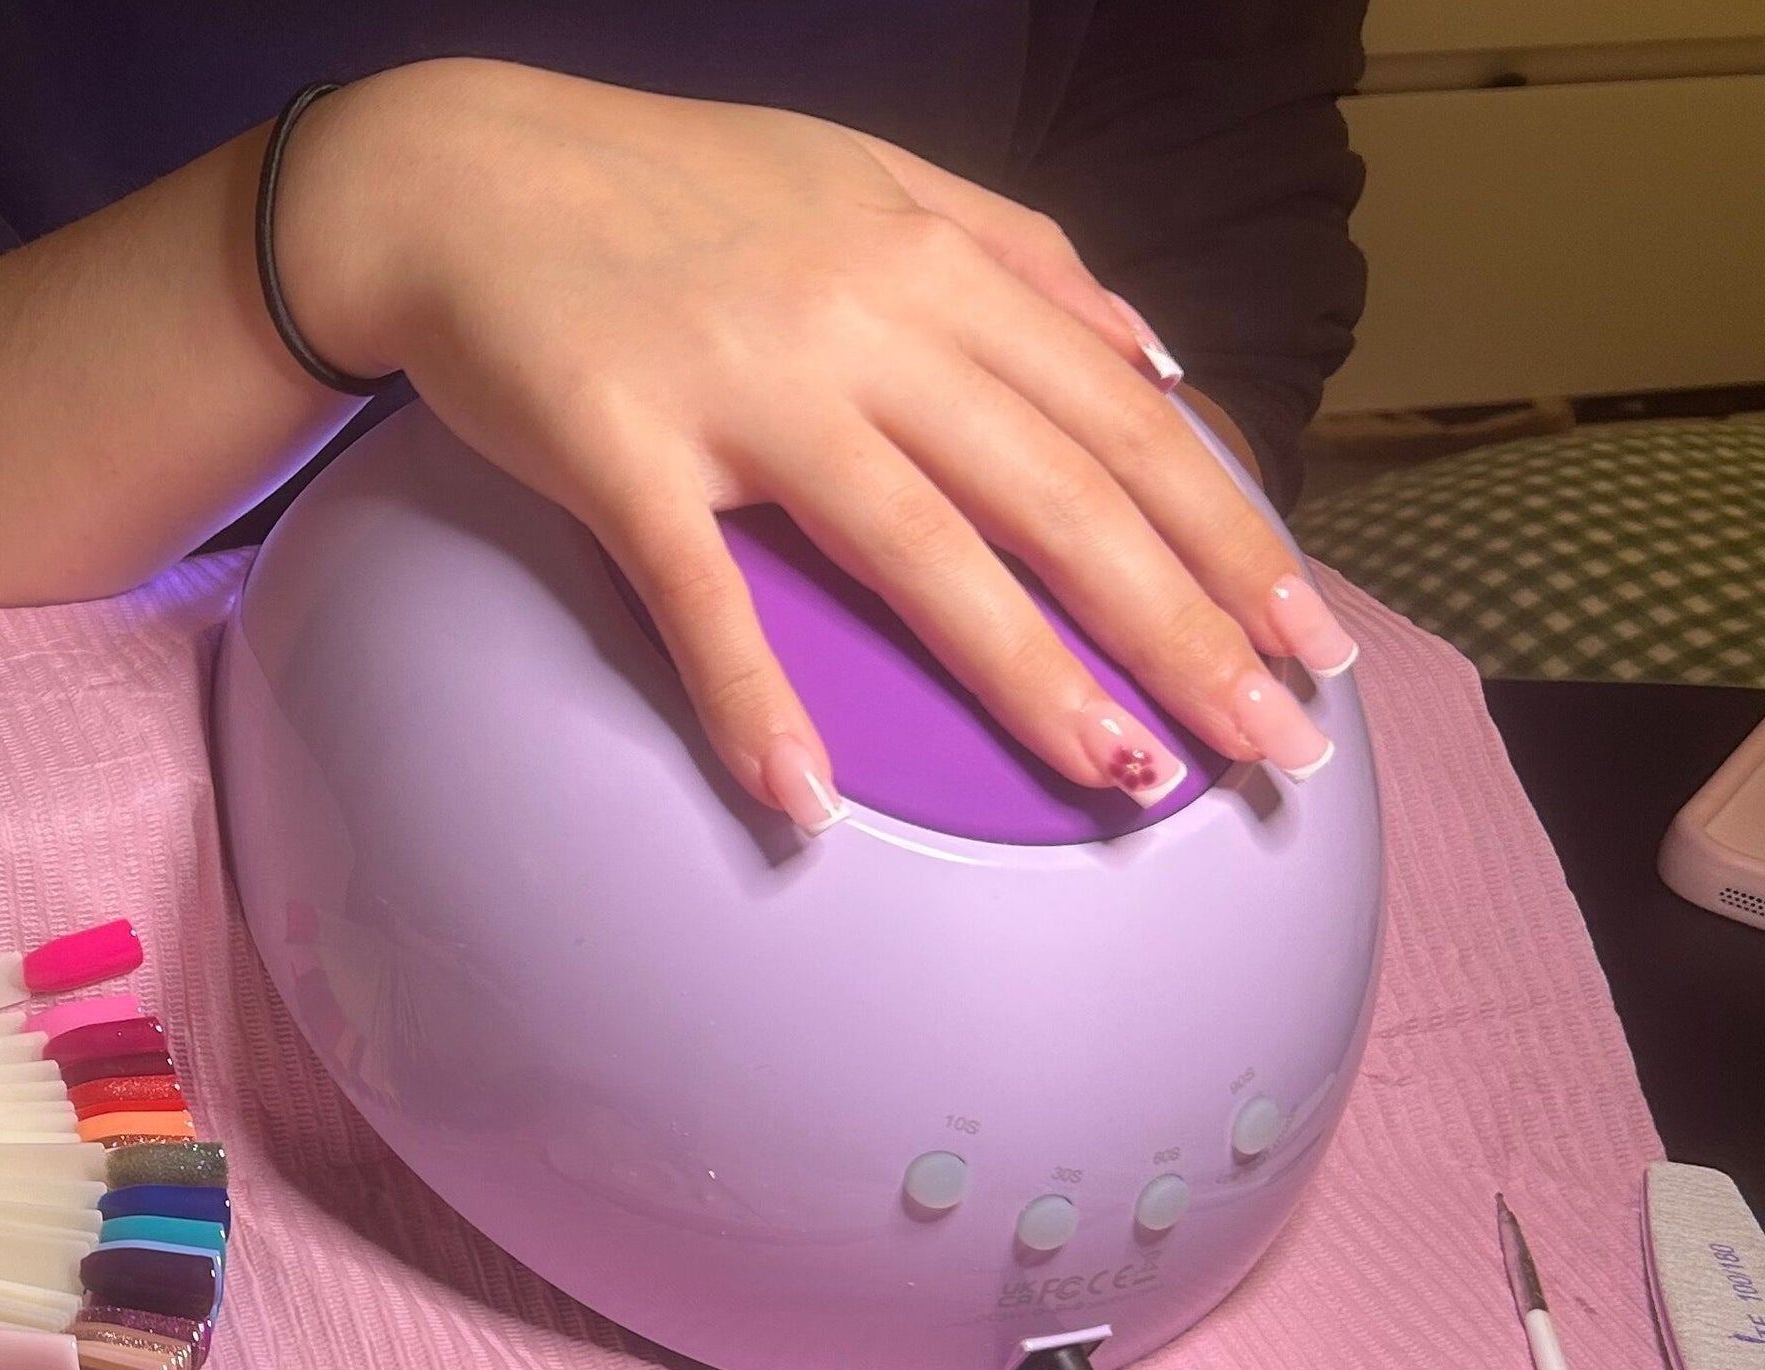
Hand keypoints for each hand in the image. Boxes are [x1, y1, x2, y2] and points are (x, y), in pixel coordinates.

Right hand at [281, 61, 1360, 830]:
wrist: (455, 173)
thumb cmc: (660, 188)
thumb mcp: (865, 177)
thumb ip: (1014, 255)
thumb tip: (1148, 348)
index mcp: (931, 262)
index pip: (1122, 415)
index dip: (1227, 532)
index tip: (1308, 638)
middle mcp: (863, 322)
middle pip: (1058, 494)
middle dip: (1183, 626)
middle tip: (1273, 745)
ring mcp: (743, 388)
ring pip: (920, 549)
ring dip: (1030, 676)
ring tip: (1123, 779)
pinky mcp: (619, 450)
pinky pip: (696, 594)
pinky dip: (748, 697)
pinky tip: (801, 801)